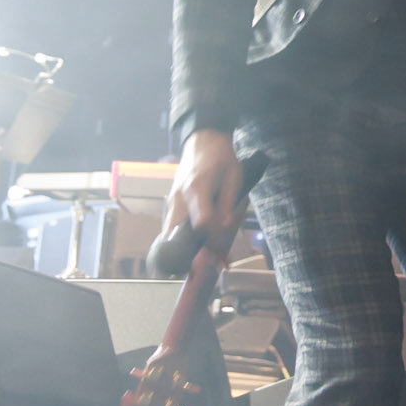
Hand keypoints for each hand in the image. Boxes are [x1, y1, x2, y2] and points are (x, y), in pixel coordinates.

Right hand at [163, 129, 242, 247]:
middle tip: (206, 264)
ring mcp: (172, 200)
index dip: (212, 238)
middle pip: (176, 232)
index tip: (220, 250)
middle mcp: (180, 196)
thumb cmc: (221, 157)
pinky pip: (172, 225)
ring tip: (206, 256)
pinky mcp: (171, 202)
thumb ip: (229, 203)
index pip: (201, 221)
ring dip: (185, 246)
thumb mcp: (235, 176)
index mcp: (198, 188)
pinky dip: (182, 237)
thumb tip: (226, 228)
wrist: (203, 141)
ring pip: (171, 231)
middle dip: (190, 251)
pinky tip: (198, 243)